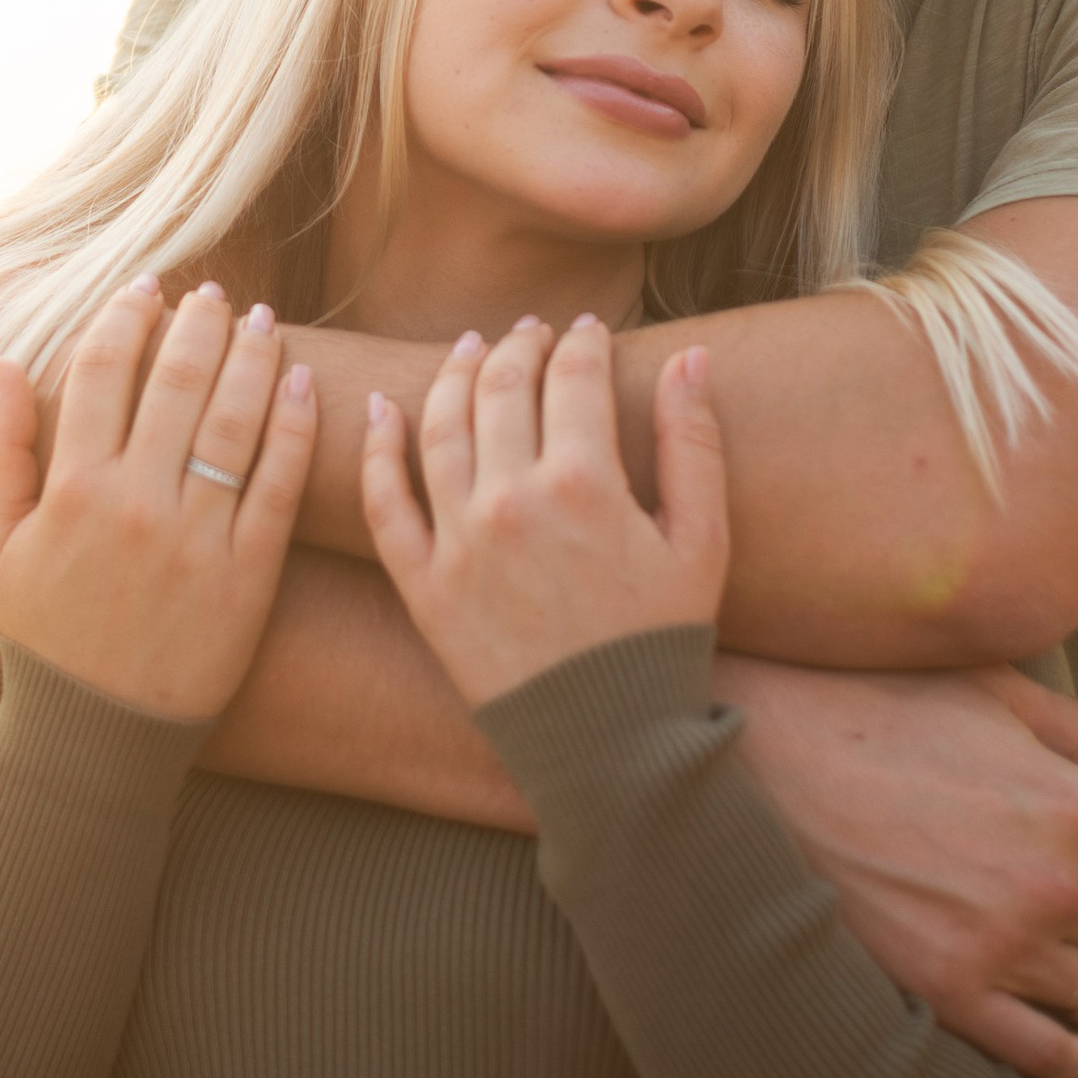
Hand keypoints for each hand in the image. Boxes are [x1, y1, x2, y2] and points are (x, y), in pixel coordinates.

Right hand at [0, 280, 317, 719]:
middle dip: (198, 323)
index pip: (101, 373)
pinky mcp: (250, 572)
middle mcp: (138, 504)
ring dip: (251, 357)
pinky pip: (280, 484)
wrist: (99, 734)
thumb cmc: (44, 633)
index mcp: (73, 490)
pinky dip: (295, 427)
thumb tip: (3, 362)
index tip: (144, 289)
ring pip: (235, 420)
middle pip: (177, 381)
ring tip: (261, 321)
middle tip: (213, 293)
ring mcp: (199, 537)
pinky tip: (301, 384)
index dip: (124, 318)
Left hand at [363, 319, 725, 709]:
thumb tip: (691, 356)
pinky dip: (375, 448)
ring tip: (469, 352)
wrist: (609, 745)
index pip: (573, 376)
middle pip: (501, 387)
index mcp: (586, 483)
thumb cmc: (664, 639)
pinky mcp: (422, 584)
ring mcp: (460, 542)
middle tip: (528, 335)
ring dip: (452, 375)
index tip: (588, 332)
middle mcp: (512, 500)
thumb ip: (693, 441)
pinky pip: (383, 502)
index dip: (582, 343)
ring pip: (438, 427)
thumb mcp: (702, 540)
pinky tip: (378, 410)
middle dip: (519, 348)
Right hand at [719, 657, 1077, 1077]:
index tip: (1069, 864)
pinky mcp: (950, 992)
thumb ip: (1071, 730)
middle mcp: (1058, 881)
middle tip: (1048, 909)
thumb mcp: (986, 689)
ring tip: (1060, 971)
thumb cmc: (877, 704)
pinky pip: (1050, 1055)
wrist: (771, 751)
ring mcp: (1006, 944)